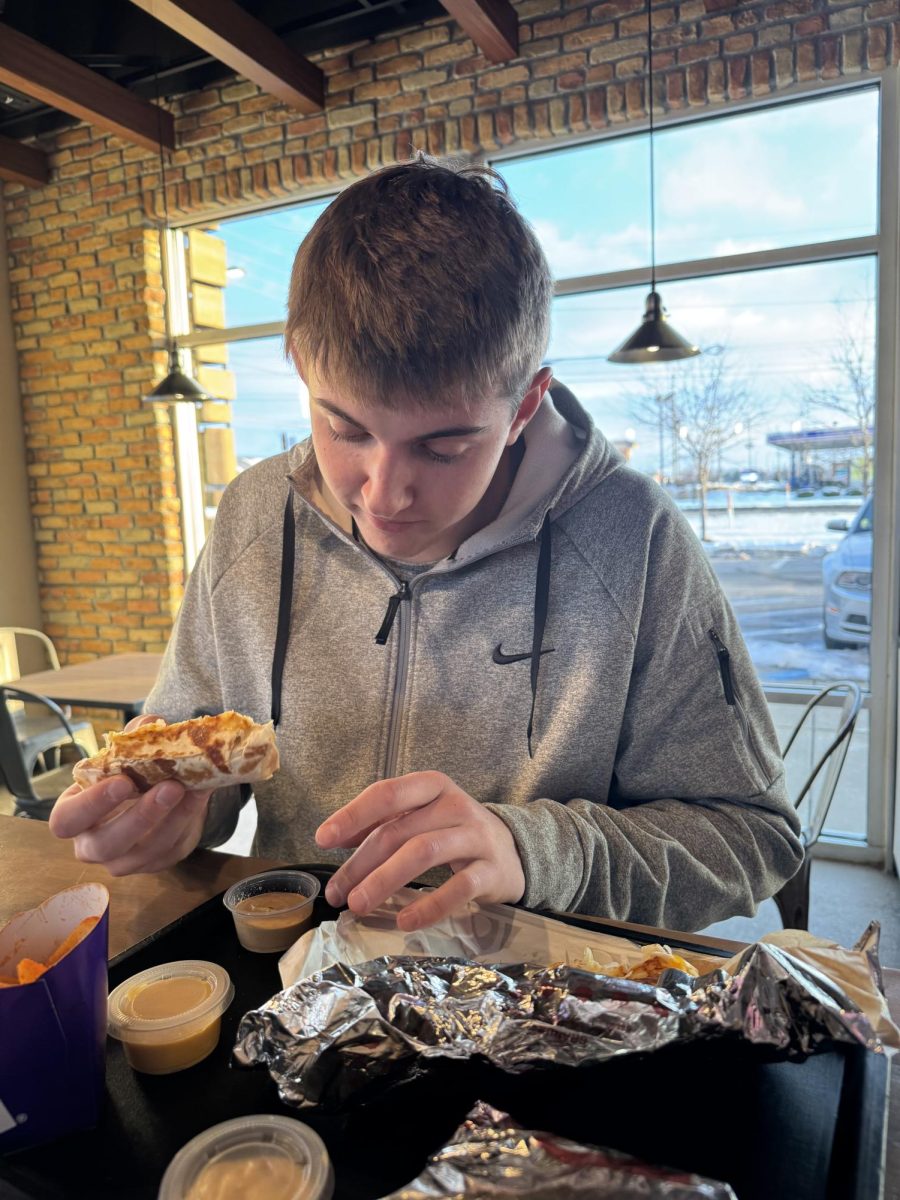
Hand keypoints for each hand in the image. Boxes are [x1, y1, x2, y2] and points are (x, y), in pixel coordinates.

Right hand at [48, 714, 212, 875]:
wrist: (154, 796)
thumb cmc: (127, 775)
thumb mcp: (125, 754)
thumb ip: (134, 736)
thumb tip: (152, 723)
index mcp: (73, 817)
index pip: (66, 821)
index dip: (92, 805)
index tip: (122, 781)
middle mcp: (92, 845)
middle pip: (106, 845)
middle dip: (140, 817)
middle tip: (169, 787)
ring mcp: (124, 860)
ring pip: (145, 851)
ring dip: (173, 819)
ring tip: (192, 789)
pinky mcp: (156, 863)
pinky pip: (171, 849)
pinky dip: (189, 820)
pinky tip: (201, 795)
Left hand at [315, 771, 525, 931]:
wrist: (514, 852)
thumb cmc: (455, 833)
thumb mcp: (422, 817)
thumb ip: (383, 822)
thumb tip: (334, 838)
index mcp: (432, 787)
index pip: (388, 793)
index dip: (353, 815)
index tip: (323, 839)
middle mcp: (455, 805)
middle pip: (400, 830)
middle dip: (361, 863)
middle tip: (337, 893)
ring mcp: (476, 836)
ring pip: (424, 852)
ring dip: (385, 880)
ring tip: (358, 905)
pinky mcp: (492, 870)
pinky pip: (458, 887)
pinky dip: (429, 905)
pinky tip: (405, 921)